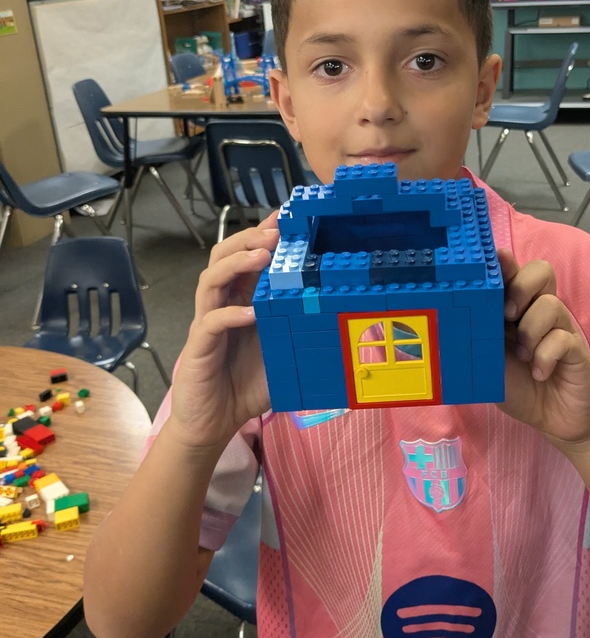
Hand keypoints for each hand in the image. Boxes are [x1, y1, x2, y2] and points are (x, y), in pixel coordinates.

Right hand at [167, 215, 279, 450]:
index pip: (248, 257)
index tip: (285, 214)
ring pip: (211, 279)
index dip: (262, 233)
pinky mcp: (198, 347)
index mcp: (241, 300)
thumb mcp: (283, 353)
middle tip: (275, 231)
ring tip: (262, 255)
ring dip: (237, 264)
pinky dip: (229, 313)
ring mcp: (207, 323)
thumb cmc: (247, 385)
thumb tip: (343, 318)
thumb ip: (300, 331)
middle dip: (248, 238)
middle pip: (223, 256)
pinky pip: (210, 322)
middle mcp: (221, 305)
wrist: (214, 423)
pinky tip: (250, 312)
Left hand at [497, 248, 589, 444]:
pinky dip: (546, 356)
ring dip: (531, 331)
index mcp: (515, 310)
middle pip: (541, 271)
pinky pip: (563, 338)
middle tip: (507, 315)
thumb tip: (454, 321)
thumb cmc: (518, 387)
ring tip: (524, 357)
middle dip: (521, 286)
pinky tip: (540, 373)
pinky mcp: (577, 350)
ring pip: (550, 304)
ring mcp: (560, 328)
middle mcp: (539, 312)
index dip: (505, 263)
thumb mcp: (489, 364)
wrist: (553, 419)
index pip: (513, 272)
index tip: (495, 260)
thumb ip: (479, 339)